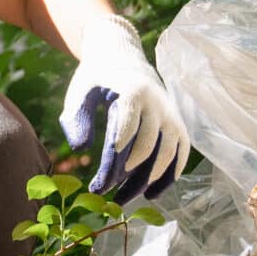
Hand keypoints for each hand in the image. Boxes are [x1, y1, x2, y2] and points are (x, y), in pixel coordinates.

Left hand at [60, 15, 187, 199]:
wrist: (124, 56)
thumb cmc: (97, 77)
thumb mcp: (80, 90)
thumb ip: (76, 117)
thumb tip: (81, 149)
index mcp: (133, 92)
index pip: (125, 132)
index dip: (113, 161)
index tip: (98, 183)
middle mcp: (158, 104)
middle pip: (146, 148)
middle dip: (125, 176)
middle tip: (104, 193)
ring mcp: (171, 115)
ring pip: (167, 155)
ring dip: (146, 181)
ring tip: (123, 198)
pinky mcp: (178, 124)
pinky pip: (180, 154)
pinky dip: (169, 176)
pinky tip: (150, 193)